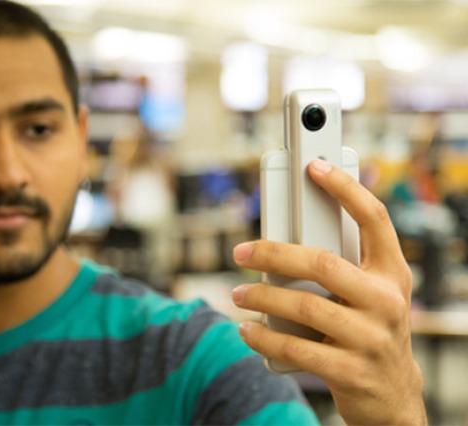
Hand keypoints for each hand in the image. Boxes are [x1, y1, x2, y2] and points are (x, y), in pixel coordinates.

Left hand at [232, 159, 426, 425]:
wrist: (392, 395)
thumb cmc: (370, 330)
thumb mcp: (370, 295)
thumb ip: (342, 266)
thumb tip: (285, 238)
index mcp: (393, 273)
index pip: (374, 219)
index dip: (345, 188)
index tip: (313, 165)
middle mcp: (387, 301)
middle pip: (322, 262)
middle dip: (273, 254)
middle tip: (241, 253)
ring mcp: (371, 338)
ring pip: (303, 305)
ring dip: (262, 298)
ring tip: (239, 294)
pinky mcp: (350, 371)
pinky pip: (295, 348)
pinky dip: (263, 336)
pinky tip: (246, 329)